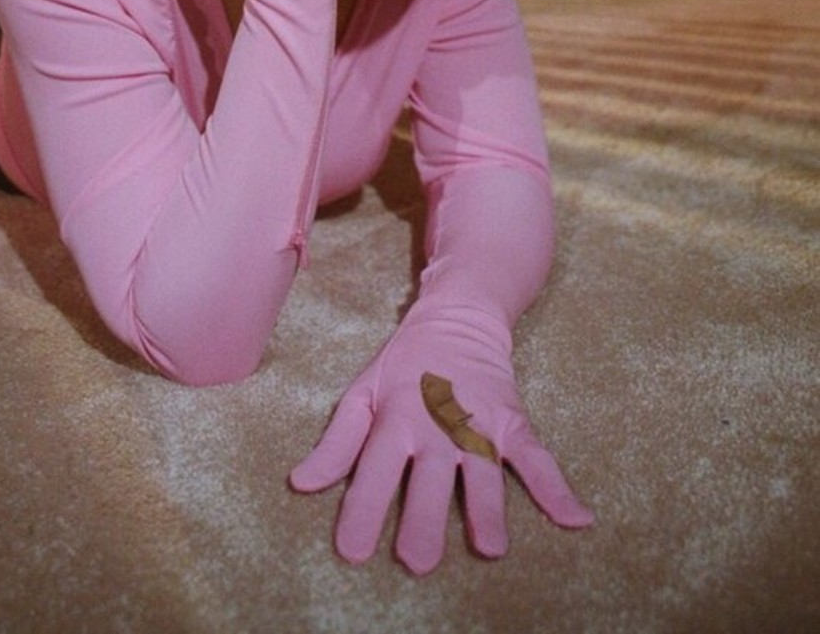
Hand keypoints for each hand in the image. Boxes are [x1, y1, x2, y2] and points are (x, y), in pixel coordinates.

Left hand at [289, 313, 592, 572]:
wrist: (458, 316)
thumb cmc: (404, 364)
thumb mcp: (362, 392)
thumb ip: (336, 442)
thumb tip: (301, 484)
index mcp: (394, 418)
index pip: (373, 469)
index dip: (362, 510)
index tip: (352, 551)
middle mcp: (435, 424)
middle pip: (428, 478)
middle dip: (424, 518)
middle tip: (418, 561)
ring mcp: (477, 424)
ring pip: (482, 472)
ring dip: (486, 508)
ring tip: (491, 546)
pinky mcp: (511, 421)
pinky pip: (536, 456)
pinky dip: (558, 487)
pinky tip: (577, 519)